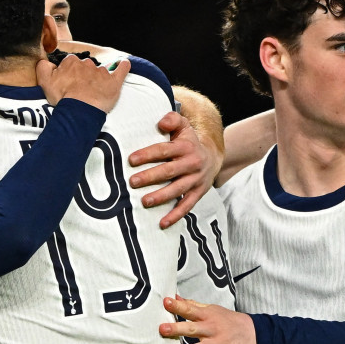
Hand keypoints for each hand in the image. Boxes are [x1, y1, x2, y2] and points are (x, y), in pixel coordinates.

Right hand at [36, 54, 129, 112]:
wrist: (80, 109)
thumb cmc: (63, 98)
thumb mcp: (44, 81)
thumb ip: (43, 68)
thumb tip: (46, 63)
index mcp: (71, 63)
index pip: (69, 64)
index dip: (68, 74)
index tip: (67, 84)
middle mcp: (86, 64)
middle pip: (84, 67)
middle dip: (83, 77)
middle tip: (79, 91)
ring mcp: (101, 72)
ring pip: (99, 71)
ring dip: (97, 78)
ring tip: (94, 91)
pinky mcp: (113, 81)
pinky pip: (122, 68)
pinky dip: (123, 66)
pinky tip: (123, 64)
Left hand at [128, 112, 219, 228]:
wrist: (212, 157)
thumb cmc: (188, 141)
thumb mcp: (183, 126)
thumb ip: (172, 120)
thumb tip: (162, 123)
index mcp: (186, 147)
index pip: (164, 150)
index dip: (148, 154)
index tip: (132, 160)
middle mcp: (192, 163)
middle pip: (169, 171)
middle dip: (150, 177)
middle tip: (132, 182)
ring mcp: (195, 180)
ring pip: (177, 190)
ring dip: (161, 197)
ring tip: (144, 202)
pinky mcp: (198, 193)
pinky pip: (186, 206)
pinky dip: (175, 216)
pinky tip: (162, 223)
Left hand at [160, 295, 257, 343]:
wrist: (258, 335)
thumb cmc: (232, 322)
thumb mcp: (214, 310)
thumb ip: (194, 305)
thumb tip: (175, 297)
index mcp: (208, 315)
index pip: (191, 309)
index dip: (178, 306)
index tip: (166, 302)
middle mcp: (212, 329)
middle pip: (193, 328)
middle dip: (177, 329)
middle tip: (162, 329)